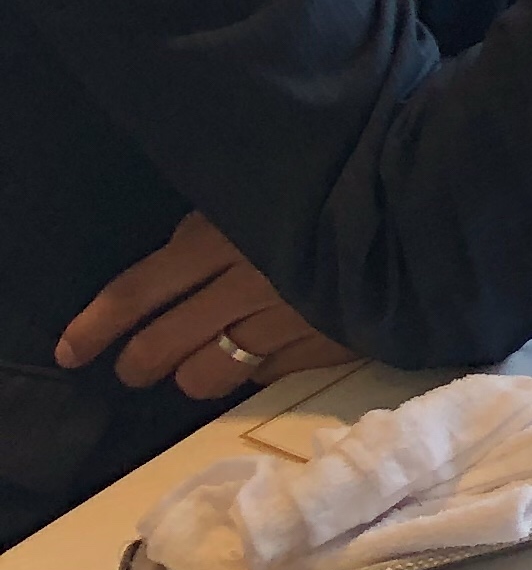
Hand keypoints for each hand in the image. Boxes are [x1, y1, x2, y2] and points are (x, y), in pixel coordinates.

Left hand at [56, 213, 356, 399]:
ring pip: (205, 377)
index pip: (137, 291)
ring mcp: (284, 323)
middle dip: (138, 364)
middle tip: (138, 365)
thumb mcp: (258, 197)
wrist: (423, 211)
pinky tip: (260, 353)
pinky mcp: (321, 347)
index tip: (71, 351)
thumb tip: (170, 274)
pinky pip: (260, 378)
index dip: (97, 326)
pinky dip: (250, 371)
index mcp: (221, 240)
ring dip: (190, 377)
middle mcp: (244, 286)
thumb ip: (212, 232)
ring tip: (198, 366)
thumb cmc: (332, 191)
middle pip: (162, 347)